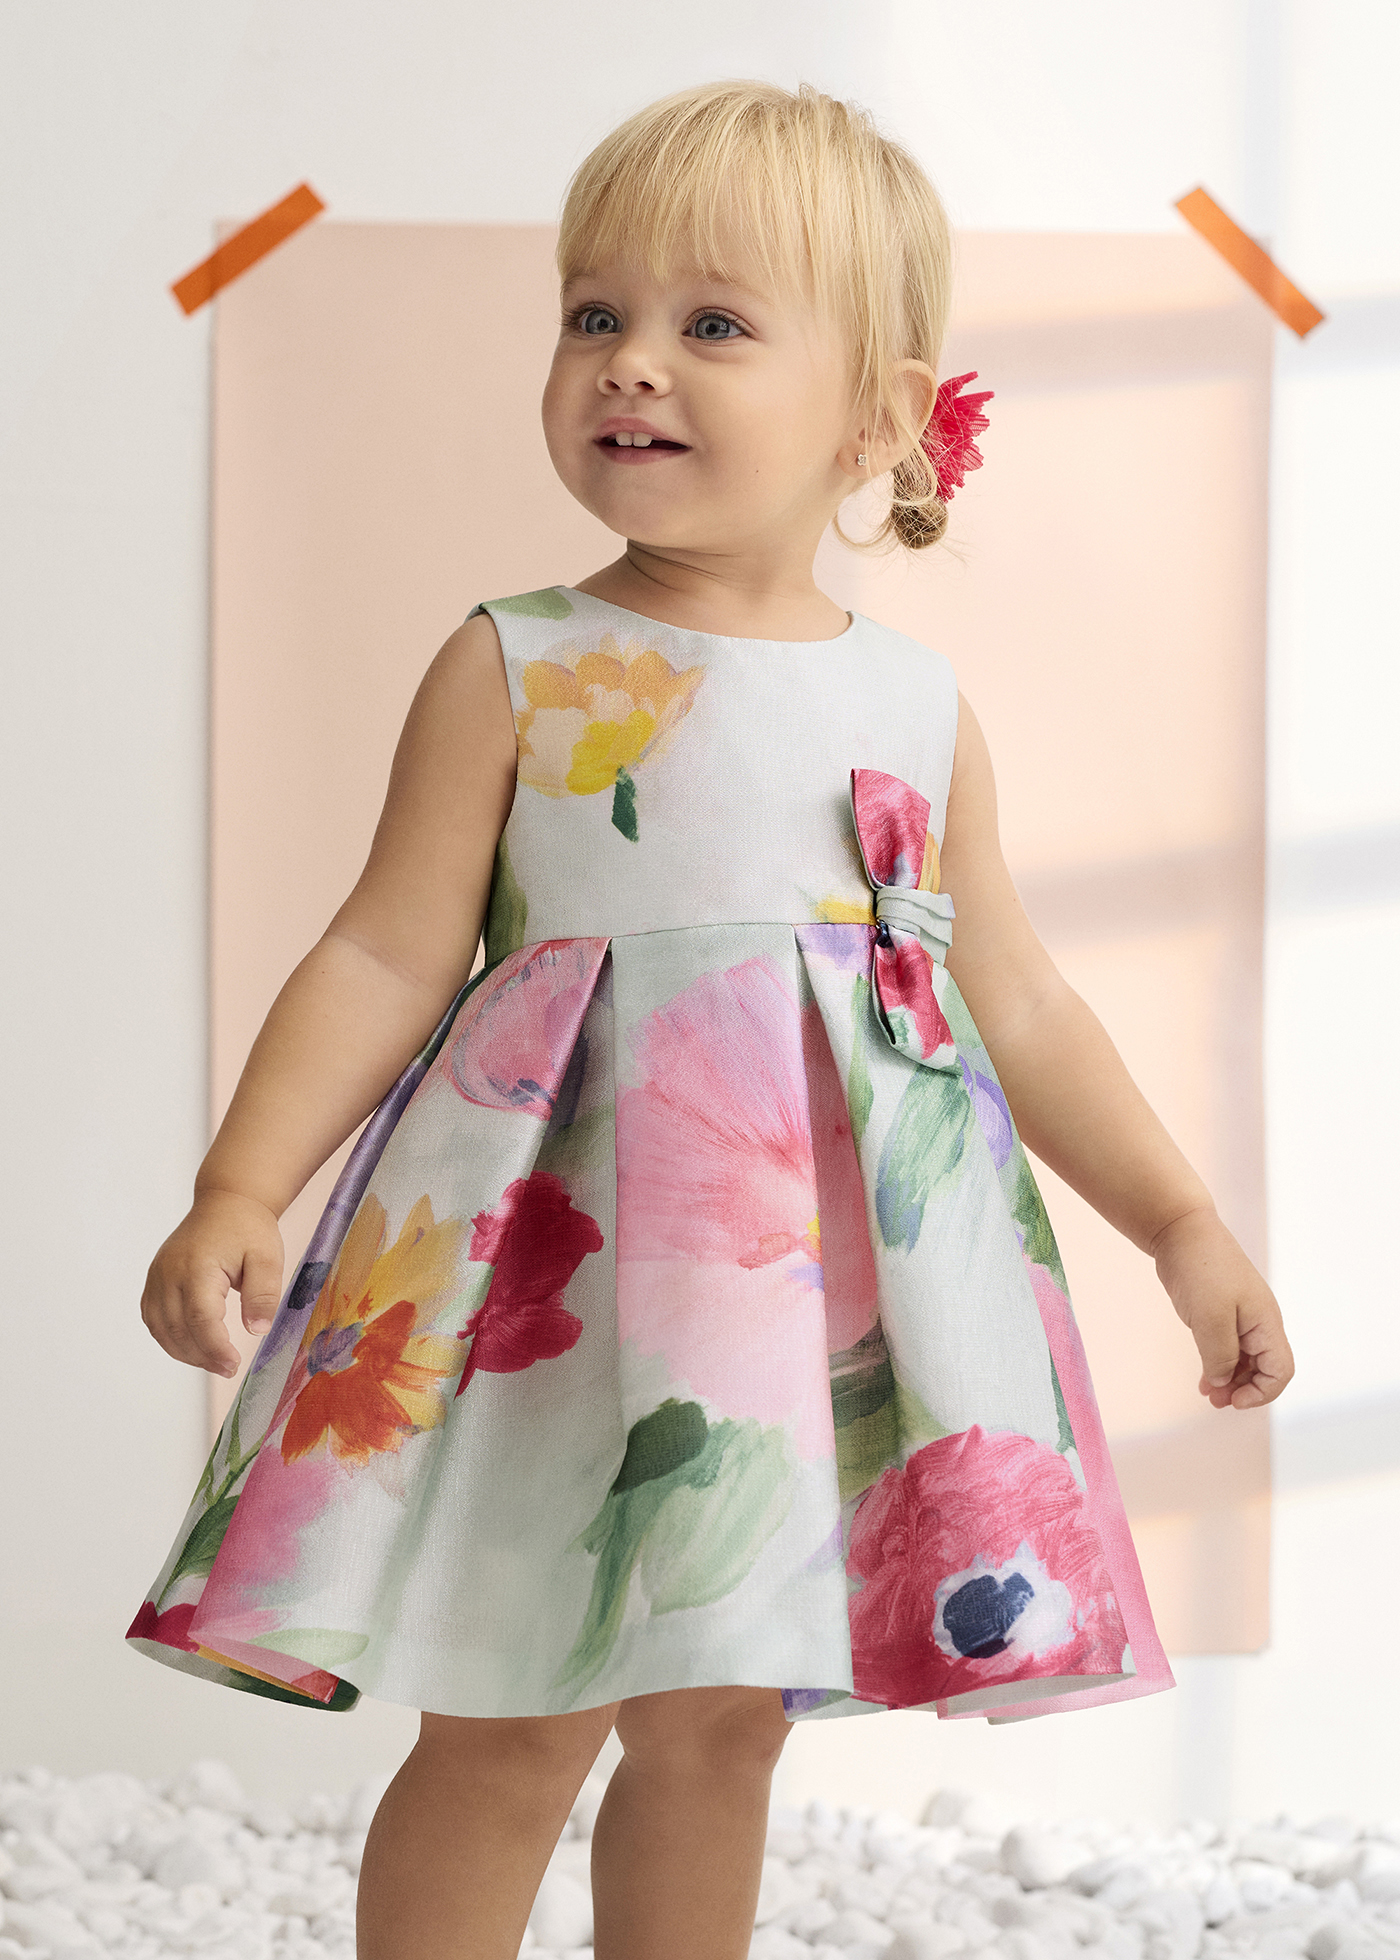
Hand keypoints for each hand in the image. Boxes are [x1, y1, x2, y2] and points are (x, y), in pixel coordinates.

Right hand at [140, 1190, 284, 1377]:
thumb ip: (264, 1294)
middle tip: (228, 1368)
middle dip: (202, 1356)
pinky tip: (192, 1346)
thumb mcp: (268, 1257)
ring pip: (161, 1328)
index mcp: (198, 1267)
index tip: (233, 1365)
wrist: (227, 1201)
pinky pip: (153, 1318)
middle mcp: (169, 1272)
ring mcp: (157, 1276)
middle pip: (177, 1328)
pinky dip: (169, 1338)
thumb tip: (257, 1330)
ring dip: (184, 1352)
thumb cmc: (248, 1228)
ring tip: (214, 1361)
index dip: (215, 1348)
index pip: (200, 1319)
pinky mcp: (154, 1279)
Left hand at [1151, 1206, 1293, 1409]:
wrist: (1180, 1232)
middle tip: (1215, 1400)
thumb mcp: (1211, 1318)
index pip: (1281, 1370)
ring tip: (1208, 1394)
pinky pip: (1226, 1349)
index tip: (1234, 1400)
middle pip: (1264, 1370)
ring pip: (1244, 1362)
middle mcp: (1258, 1323)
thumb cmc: (1202, 1269)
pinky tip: (1204, 1379)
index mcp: (1266, 1322)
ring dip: (1229, 1381)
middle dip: (1243, 1389)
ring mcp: (1239, 1319)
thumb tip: (1223, 1382)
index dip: (1263, 1392)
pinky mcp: (1220, 1315)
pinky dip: (1218, 1366)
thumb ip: (1220, 1355)